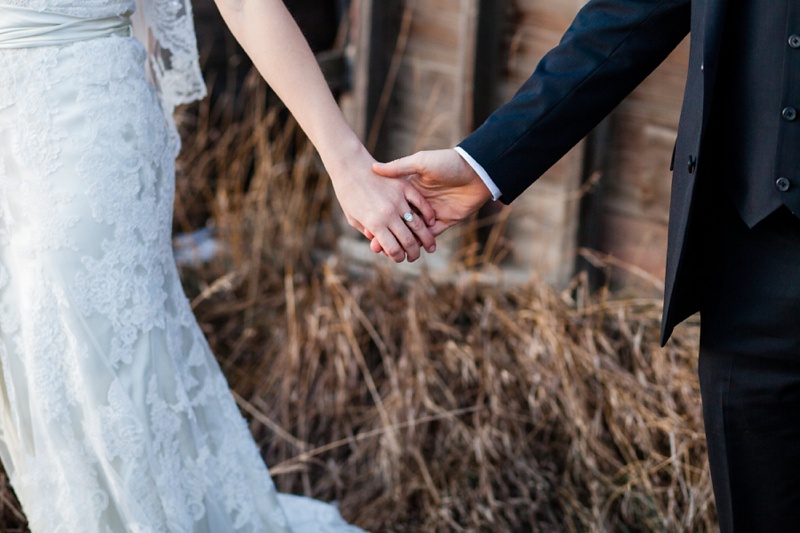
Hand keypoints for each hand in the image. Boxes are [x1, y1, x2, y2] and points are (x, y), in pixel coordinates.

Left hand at [327, 145, 437, 262]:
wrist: (348, 165)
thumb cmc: (347, 194)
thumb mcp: (353, 219)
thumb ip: (369, 232)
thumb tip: (381, 246)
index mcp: (374, 224)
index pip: (393, 249)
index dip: (398, 257)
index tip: (400, 259)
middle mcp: (388, 213)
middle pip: (408, 240)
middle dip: (414, 253)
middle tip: (415, 257)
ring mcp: (398, 199)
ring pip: (418, 224)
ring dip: (426, 239)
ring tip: (430, 246)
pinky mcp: (404, 186)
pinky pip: (421, 203)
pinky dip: (428, 214)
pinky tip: (430, 222)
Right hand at [371, 149, 492, 252]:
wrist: (477, 170)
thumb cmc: (448, 162)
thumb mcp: (421, 162)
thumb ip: (399, 167)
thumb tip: (375, 168)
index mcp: (412, 188)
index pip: (393, 206)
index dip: (381, 217)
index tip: (368, 228)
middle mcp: (421, 202)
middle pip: (401, 222)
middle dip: (388, 234)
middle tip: (375, 246)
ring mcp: (433, 213)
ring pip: (414, 232)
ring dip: (403, 242)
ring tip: (389, 253)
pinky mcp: (446, 221)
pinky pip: (432, 235)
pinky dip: (422, 243)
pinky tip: (410, 251)